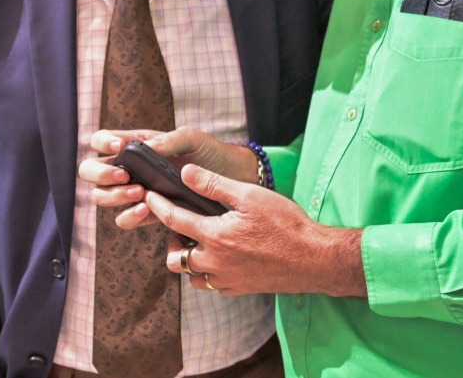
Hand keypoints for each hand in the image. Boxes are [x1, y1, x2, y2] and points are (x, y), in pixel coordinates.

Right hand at [78, 128, 257, 228]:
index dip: (102, 142)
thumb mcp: (192, 139)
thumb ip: (168, 141)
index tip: (121, 147)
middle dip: (100, 173)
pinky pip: (124, 219)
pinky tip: (146, 208)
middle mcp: (130, 168)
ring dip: (114, 196)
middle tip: (124, 175)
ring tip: (139, 193)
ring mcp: (135, 191)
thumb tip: (142, 149)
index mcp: (136, 145)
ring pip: (102, 197)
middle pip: (91, 171)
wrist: (232, 181)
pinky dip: (129, 215)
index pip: (101, 141)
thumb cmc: (211, 153)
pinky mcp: (148, 213)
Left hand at [147, 164, 367, 298]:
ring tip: (201, 242)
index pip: (173, 220)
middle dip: (173, 241)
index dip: (157, 206)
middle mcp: (215, 263)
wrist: (313, 259)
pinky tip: (222, 257)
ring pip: (192, 276)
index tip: (149, 196)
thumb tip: (186, 172)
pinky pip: (212, 285)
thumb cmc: (285, 224)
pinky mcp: (239, 289)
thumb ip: (213, 185)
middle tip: (184, 225)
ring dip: (190, 260)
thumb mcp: (249, 196)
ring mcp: (226, 280)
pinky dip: (208, 272)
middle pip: (175, 258)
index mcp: (215, 236)